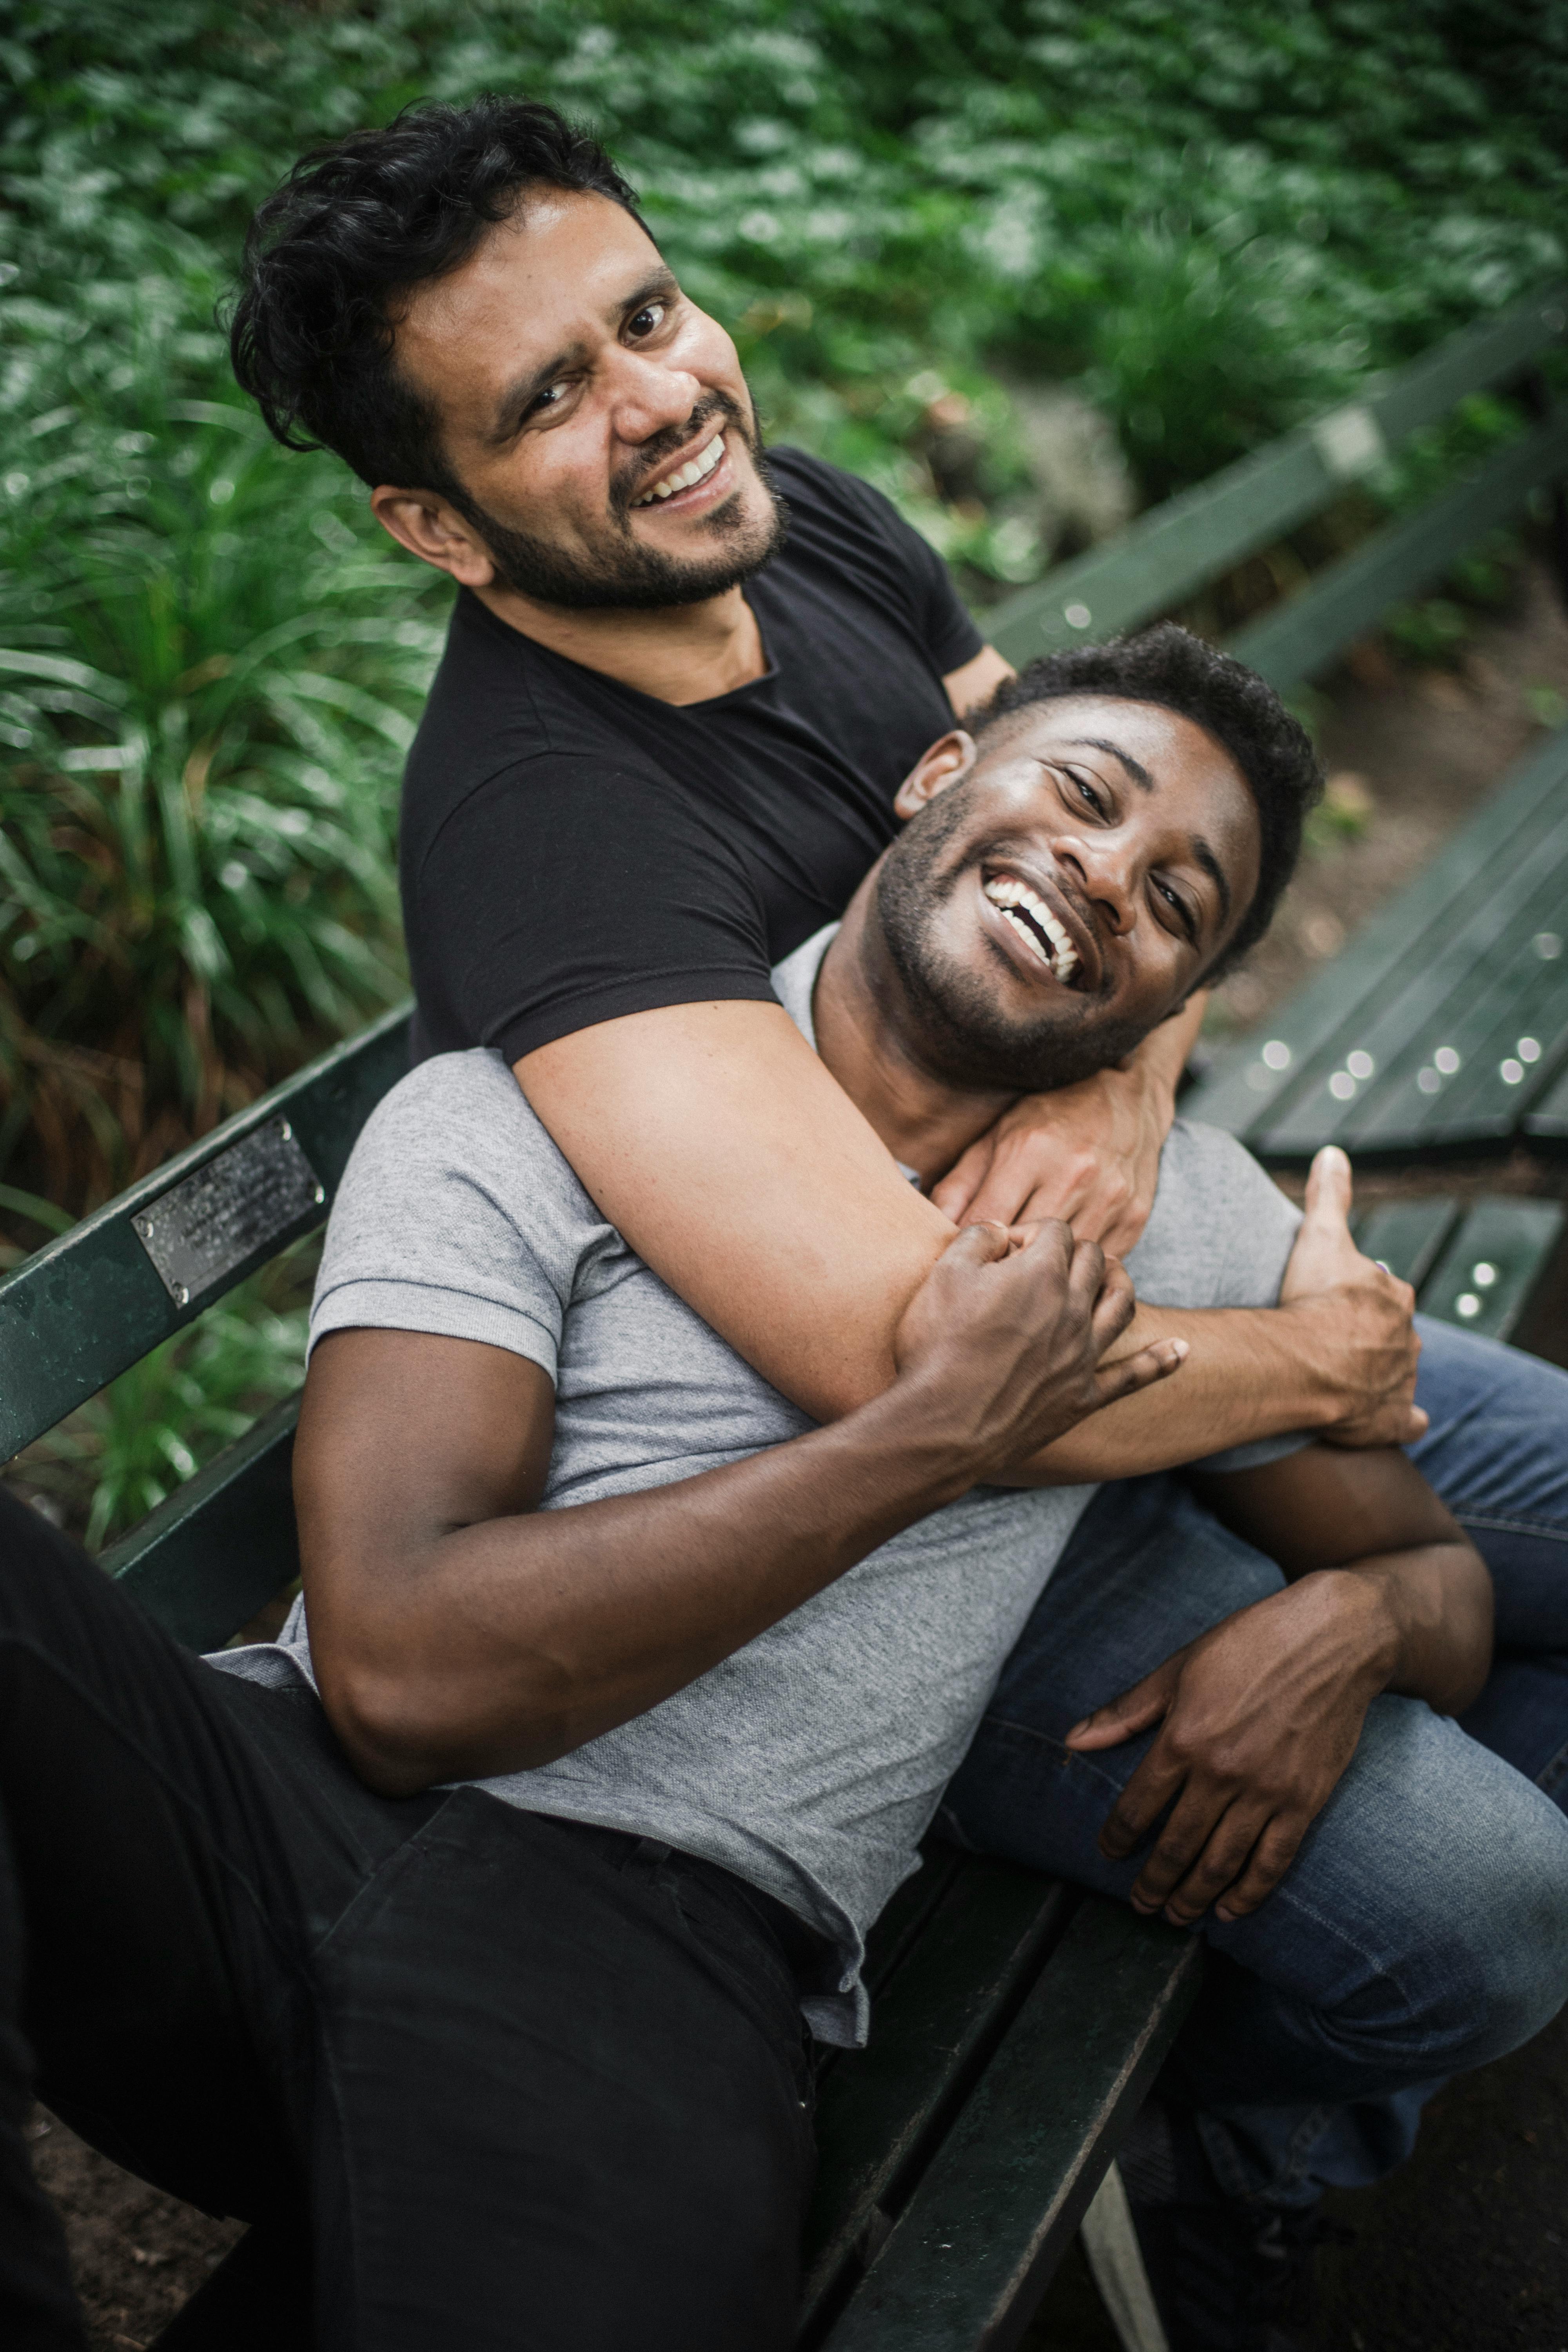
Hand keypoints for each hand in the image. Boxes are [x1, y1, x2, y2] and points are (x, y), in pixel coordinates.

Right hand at [892, 1221, 1186, 1478]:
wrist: (943, 1426)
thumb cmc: (937, 1346)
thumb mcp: (943, 1274)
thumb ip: (978, 1237)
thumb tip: (1001, 1230)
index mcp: (1041, 1273)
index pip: (1056, 1230)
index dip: (1031, 1232)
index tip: (1005, 1249)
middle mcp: (1073, 1308)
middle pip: (1093, 1260)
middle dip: (1073, 1250)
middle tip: (1048, 1260)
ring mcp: (1083, 1355)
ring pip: (1121, 1305)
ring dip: (1120, 1283)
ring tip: (1112, 1276)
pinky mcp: (1084, 1396)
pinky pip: (1133, 1375)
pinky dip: (1161, 1361)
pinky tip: (1181, 1350)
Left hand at [929, 1064, 1168, 1254]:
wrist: (1127, 1098)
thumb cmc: (1051, 1115)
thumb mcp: (997, 1136)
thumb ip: (961, 1183)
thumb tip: (929, 1227)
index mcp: (1030, 1150)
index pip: (985, 1222)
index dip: (967, 1248)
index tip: (958, 1261)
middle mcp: (1074, 1175)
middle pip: (1022, 1247)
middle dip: (998, 1266)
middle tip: (984, 1277)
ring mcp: (1109, 1200)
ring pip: (1060, 1264)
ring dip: (1037, 1275)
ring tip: (1019, 1277)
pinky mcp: (1133, 1219)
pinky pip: (1094, 1265)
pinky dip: (1073, 1271)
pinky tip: (1059, 1268)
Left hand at [1067, 1570, 1395, 1924]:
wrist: (1333, 1639)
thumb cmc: (1250, 1645)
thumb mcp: (1179, 1668)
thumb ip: (1127, 1711)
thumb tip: (1072, 1740)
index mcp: (1183, 1738)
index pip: (1137, 1807)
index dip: (1118, 1838)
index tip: (1109, 1854)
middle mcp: (1221, 1773)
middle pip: (1176, 1846)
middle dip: (1152, 1882)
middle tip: (1139, 1904)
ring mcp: (1266, 1792)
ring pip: (1220, 1864)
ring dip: (1192, 1896)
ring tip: (1174, 1915)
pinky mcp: (1304, 1802)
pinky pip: (1272, 1862)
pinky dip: (1248, 1894)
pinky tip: (1229, 1911)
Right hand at [1277, 1147, 1424, 1447]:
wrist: (1307, 1362)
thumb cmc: (1313, 1299)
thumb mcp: (1319, 1236)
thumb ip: (1330, 1195)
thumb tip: (1334, 1151)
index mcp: (1393, 1296)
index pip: (1384, 1290)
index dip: (1359, 1293)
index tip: (1334, 1297)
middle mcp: (1406, 1338)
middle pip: (1391, 1332)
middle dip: (1370, 1333)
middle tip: (1333, 1336)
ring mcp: (1400, 1380)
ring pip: (1398, 1372)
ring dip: (1381, 1372)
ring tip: (1345, 1374)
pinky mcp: (1390, 1418)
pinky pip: (1406, 1420)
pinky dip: (1405, 1419)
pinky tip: (1397, 1418)